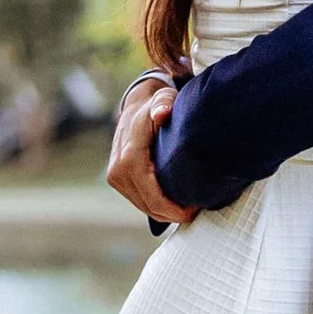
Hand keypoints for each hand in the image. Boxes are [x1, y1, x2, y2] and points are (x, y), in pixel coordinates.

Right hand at [107, 79, 195, 226]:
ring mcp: (115, 177)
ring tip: (188, 207)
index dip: (172, 209)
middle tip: (197, 210)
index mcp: (129, 157)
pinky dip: (156, 206)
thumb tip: (162, 113)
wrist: (134, 106)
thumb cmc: (154, 105)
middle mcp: (118, 170)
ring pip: (144, 207)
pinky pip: (139, 202)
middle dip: (173, 214)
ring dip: (166, 212)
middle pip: (149, 206)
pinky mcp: (117, 181)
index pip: (152, 196)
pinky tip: (174, 202)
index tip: (193, 211)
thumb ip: (163, 105)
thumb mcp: (162, 100)